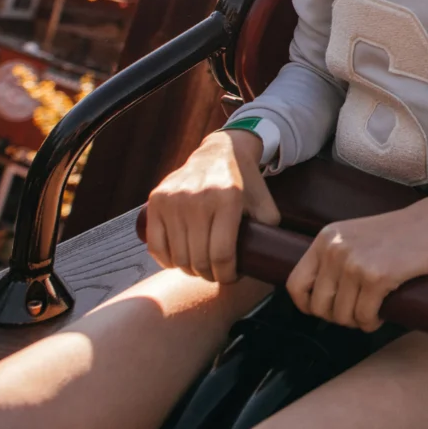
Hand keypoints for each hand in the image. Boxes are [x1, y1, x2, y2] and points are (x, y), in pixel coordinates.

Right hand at [144, 128, 280, 283]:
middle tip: (216, 274)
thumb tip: (271, 258)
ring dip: (189, 270)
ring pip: (178, 255)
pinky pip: (156, 245)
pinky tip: (178, 263)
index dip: (227, 274)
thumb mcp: (264, 201)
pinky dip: (166, 261)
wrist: (220, 151)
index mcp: (227, 199)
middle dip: (209, 275)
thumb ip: (269, 228)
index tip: (231, 277)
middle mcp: (197, 199)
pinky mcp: (156, 200)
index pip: (222, 254)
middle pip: (199, 258)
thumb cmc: (245, 182)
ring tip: (200, 269)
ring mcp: (173, 199)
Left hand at [287, 200, 427, 331]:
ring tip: (372, 312)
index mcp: (325, 239)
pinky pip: (365, 316)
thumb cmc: (399, 233)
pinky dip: (371, 322)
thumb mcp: (356, 236)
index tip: (326, 309)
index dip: (307, 305)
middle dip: (337, 317)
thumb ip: (336, 255)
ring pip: (343, 315)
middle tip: (357, 312)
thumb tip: (320, 293)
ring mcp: (355, 263)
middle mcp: (335, 250)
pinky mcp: (378, 277)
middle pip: (319, 306)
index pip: (296, 284)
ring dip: (357, 322)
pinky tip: (381, 314)